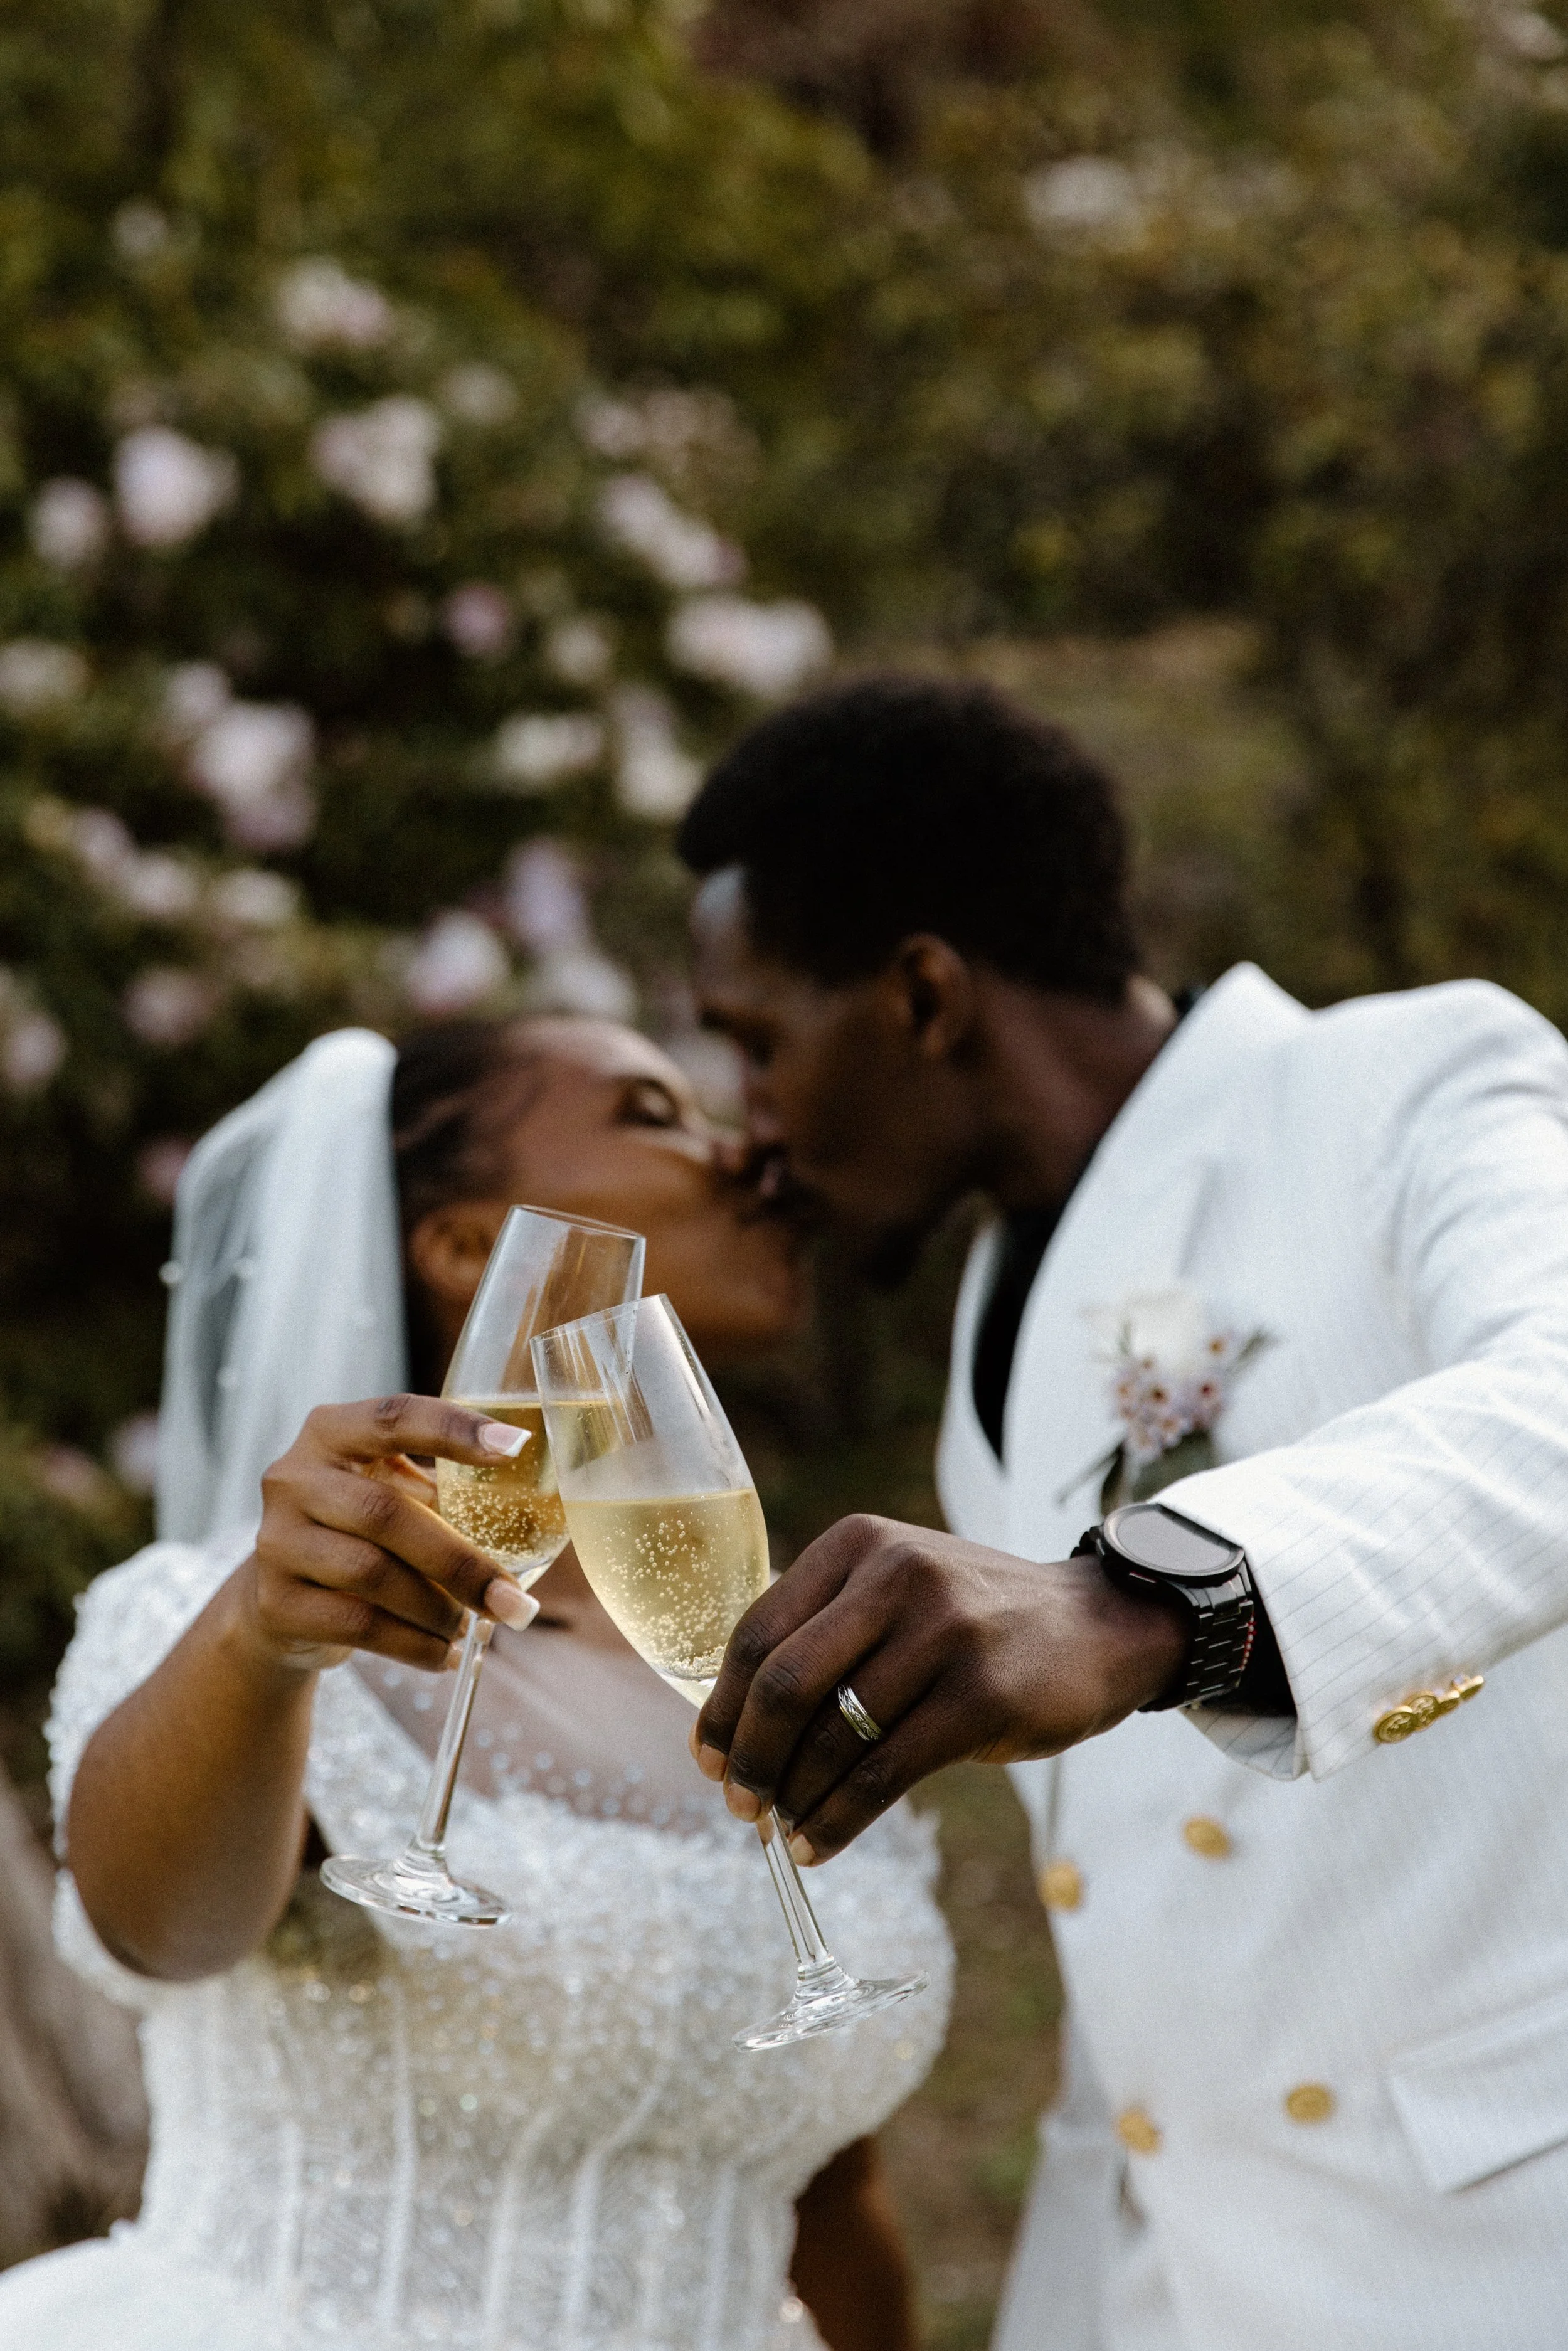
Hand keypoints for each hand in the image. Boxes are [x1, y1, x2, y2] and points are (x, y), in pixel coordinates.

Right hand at [236, 1394, 539, 1673]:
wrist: (281, 1601)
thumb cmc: (360, 1534)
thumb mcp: (391, 1492)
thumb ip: (444, 1491)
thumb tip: (543, 1520)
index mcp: (332, 1432)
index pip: (394, 1416)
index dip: (454, 1429)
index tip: (516, 1448)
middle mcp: (294, 1477)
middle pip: (386, 1512)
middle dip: (462, 1562)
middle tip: (517, 1602)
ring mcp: (276, 1540)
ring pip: (373, 1574)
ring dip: (439, 1609)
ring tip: (475, 1628)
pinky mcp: (275, 1602)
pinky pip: (357, 1625)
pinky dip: (413, 1645)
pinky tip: (444, 1654)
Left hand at [691, 1515, 1188, 1864]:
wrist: (1097, 1625)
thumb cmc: (974, 1621)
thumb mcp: (896, 1589)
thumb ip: (823, 1632)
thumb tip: (732, 1730)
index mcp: (858, 1545)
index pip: (758, 1629)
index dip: (722, 1705)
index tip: (708, 1758)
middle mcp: (896, 1576)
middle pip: (785, 1681)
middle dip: (750, 1755)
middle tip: (740, 1804)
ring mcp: (943, 1632)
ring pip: (834, 1735)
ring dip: (795, 1797)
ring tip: (782, 1830)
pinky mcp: (981, 1695)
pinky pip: (884, 1773)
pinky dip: (839, 1819)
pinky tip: (818, 1843)